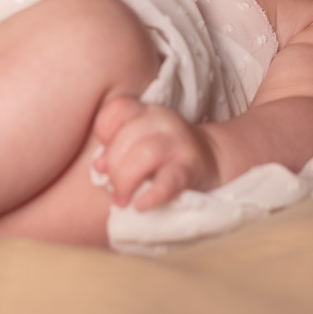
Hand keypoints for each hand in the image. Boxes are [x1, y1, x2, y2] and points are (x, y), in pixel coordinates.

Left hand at [92, 95, 218, 210]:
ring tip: (123, 201)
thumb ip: (117, 150)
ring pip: (145, 154)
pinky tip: (141, 205)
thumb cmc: (166, 155)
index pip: (118, 108)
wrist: (212, 160)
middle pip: (126, 137)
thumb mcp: (141, 142)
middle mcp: (163, 121)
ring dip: (126, 182)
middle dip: (114, 169)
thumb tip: (99, 166)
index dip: (104, 132)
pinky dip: (152, 195)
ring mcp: (179, 142)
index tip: (104, 157)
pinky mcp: (191, 168)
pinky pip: (169, 180)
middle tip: (115, 191)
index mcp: (146, 111)